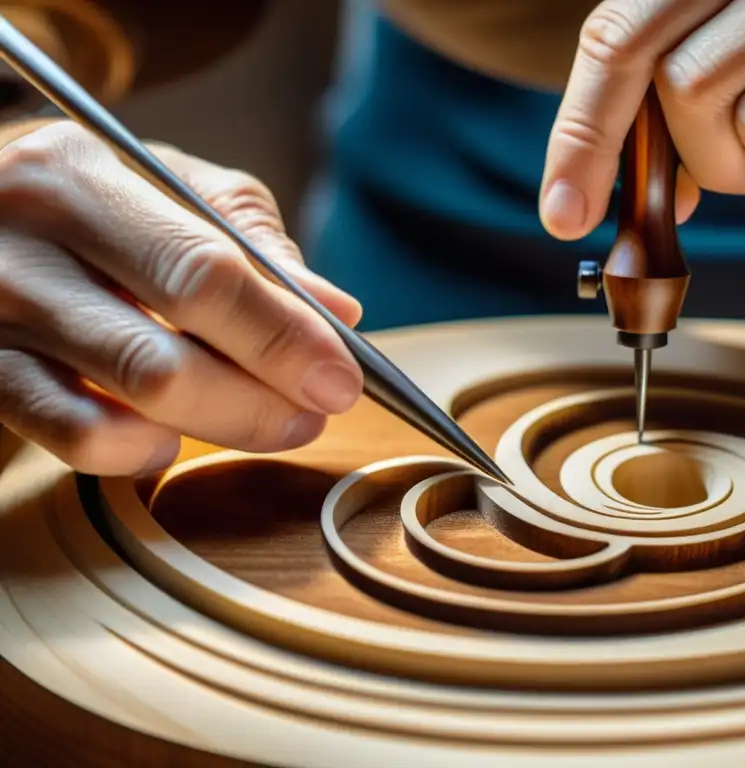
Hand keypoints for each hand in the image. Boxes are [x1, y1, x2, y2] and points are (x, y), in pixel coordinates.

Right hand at [0, 120, 363, 475]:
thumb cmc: (97, 196)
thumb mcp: (172, 185)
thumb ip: (255, 244)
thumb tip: (337, 312)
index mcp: (78, 178)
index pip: (202, 275)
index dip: (283, 338)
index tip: (341, 377)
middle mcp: (19, 247)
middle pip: (165, 359)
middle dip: (263, 399)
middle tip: (317, 409)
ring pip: (130, 406)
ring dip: (225, 425)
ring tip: (274, 420)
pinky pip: (73, 439)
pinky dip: (140, 450)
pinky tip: (171, 435)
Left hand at [539, 0, 744, 239]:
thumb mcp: (742, 84)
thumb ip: (673, 114)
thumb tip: (608, 183)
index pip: (615, 32)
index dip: (578, 123)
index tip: (562, 206)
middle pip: (641, 56)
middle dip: (605, 148)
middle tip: (599, 219)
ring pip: (698, 97)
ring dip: (723, 157)